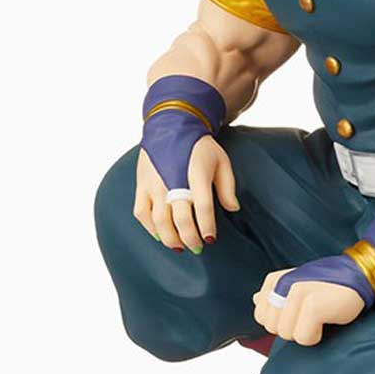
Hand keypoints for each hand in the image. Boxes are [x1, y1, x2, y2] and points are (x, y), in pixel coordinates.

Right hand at [133, 135, 239, 252]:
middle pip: (180, 218)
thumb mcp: (221, 161)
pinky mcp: (142, 185)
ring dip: (170, 238)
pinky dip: (150, 228)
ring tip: (180, 247)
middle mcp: (173, 180)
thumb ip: (228, 187)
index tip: (211, 239)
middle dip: (190, 238)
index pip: (202, 206)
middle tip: (197, 248)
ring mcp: (154, 184)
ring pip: (159, 220)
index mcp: (196, 173)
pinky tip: (161, 235)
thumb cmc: (200, 147)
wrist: (171, 125)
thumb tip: (233, 209)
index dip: (207, 226)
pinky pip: (141, 213)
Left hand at [253, 269, 365, 345]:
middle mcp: (282, 284)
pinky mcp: (312, 304)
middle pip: (273, 328)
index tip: (300, 310)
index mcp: (275, 280)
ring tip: (321, 315)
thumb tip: (255, 299)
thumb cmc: (329, 285)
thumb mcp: (298, 285)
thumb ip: (275, 294)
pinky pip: (303, 338)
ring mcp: (296, 293)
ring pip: (286, 334)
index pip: (261, 317)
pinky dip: (316, 336)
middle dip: (293, 327)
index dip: (282, 320)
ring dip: (306, 331)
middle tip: (312, 314)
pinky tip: (327, 320)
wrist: (359, 276)